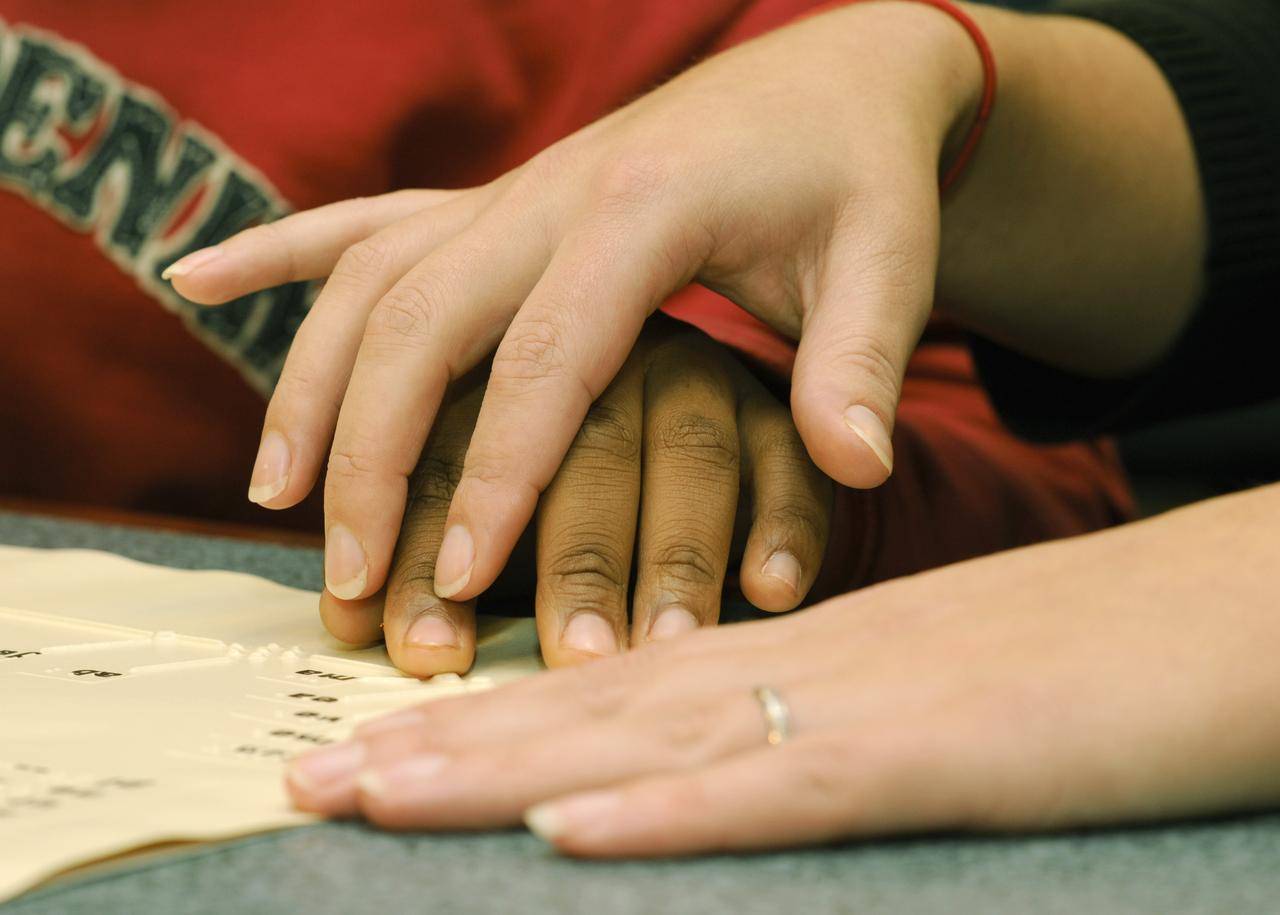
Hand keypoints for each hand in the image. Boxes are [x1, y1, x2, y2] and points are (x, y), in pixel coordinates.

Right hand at [169, 2, 982, 605]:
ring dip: (312, 383)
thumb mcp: (889, 260)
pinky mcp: (498, 197)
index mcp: (644, 209)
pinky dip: (278, 251)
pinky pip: (366, 219)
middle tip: (350, 574)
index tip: (459, 572)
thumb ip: (865, 363)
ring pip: (371, 279)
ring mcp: (513, 190)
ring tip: (277, 493)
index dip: (498, 469)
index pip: (548, 355)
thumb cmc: (858, 175)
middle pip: (422, 322)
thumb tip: (862, 471)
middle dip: (374, 454)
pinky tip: (198, 278)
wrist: (832, 76)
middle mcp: (552, 191)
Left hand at [284, 483, 1279, 854]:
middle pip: (597, 715)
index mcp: (802, 659)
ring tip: (377, 792)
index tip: (382, 749)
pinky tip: (572, 834)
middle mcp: (802, 672)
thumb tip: (723, 749)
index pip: (619, 694)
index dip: (492, 724)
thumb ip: (823, 719)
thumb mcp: (926, 688)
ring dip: (506, 776)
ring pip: (649, 743)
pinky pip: (778, 790)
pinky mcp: (930, 757)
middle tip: (317, 775)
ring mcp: (859, 712)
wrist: (1217, 616)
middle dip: (447, 750)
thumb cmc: (1085, 662)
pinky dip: (671, 815)